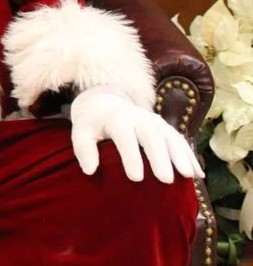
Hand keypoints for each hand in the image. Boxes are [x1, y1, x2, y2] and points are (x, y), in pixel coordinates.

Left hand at [70, 85, 203, 182]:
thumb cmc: (92, 122)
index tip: (136, 178)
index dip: (131, 156)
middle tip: (165, 180)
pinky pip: (180, 140)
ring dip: (180, 155)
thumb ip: (83, 148)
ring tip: (188, 176)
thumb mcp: (81, 131)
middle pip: (151, 135)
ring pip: (170, 136)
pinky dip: (190, 156)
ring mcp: (154, 120)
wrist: (105, 101)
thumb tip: (89, 171)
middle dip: (160, 157)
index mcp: (116, 118)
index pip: (125, 137)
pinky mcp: (165, 127)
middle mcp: (139, 117)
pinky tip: (198, 174)